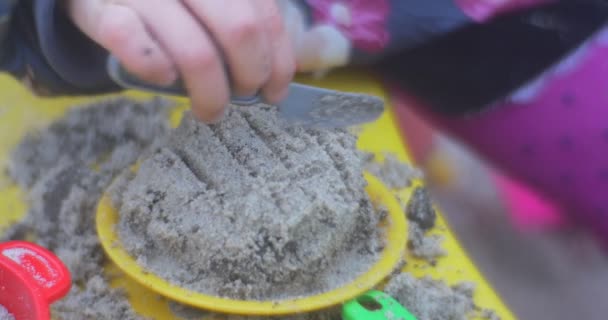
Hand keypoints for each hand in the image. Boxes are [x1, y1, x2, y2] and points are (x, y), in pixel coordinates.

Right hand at [65, 0, 295, 122]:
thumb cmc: (165, 3)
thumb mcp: (207, 3)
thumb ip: (239, 19)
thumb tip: (275, 75)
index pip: (265, 17)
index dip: (278, 62)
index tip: (274, 92)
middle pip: (240, 33)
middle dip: (249, 77)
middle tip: (242, 97)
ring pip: (196, 52)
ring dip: (211, 94)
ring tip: (210, 111)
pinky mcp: (104, 9)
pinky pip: (137, 47)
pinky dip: (157, 70)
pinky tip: (165, 80)